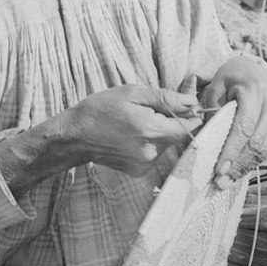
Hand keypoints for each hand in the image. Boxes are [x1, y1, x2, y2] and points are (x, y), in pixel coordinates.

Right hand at [56, 84, 201, 176]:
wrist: (75, 136)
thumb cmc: (101, 109)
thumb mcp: (133, 94)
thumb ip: (166, 98)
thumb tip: (192, 101)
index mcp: (151, 130)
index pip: (189, 125)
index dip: (191, 112)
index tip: (184, 102)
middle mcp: (151, 151)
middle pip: (178, 135)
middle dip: (172, 119)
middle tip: (152, 107)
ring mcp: (145, 164)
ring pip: (167, 144)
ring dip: (160, 131)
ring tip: (137, 120)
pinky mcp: (139, 171)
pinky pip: (155, 153)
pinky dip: (150, 143)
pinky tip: (132, 135)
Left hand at [198, 54, 266, 187]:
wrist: (252, 69)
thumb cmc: (228, 80)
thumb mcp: (214, 90)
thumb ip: (210, 114)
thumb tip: (202, 146)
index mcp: (254, 90)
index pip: (243, 128)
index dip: (231, 152)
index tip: (218, 171)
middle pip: (256, 142)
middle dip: (237, 165)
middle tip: (220, 183)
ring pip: (265, 149)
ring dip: (245, 168)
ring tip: (227, 181)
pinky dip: (253, 161)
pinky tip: (238, 170)